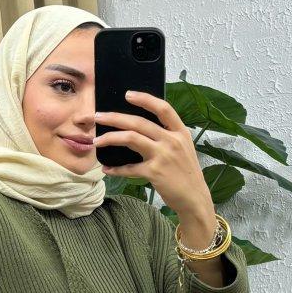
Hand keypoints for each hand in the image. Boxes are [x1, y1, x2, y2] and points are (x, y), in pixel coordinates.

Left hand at [92, 90, 212, 218]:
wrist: (195, 198)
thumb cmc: (186, 173)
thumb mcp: (183, 148)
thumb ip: (167, 136)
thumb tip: (140, 128)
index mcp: (180, 132)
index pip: (163, 108)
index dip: (145, 99)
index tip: (128, 94)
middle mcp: (172, 140)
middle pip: (139, 122)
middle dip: (115, 117)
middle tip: (98, 116)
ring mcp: (163, 156)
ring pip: (131, 138)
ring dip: (110, 138)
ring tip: (96, 140)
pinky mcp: (154, 172)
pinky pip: (130, 168)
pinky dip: (116, 169)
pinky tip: (107, 169)